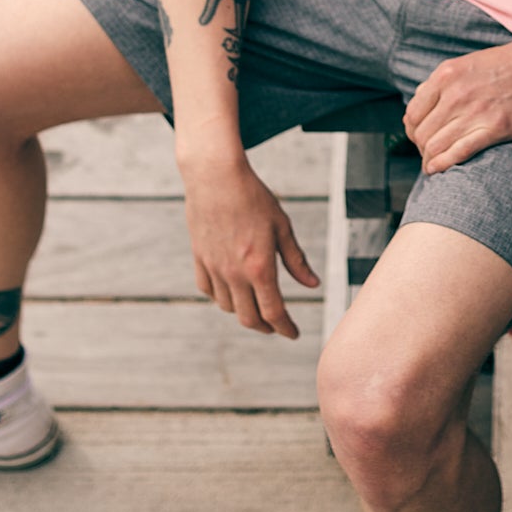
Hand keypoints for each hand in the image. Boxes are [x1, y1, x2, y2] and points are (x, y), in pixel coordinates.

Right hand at [179, 157, 318, 337]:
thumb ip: (296, 260)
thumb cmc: (253, 197)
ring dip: (244, 313)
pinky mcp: (199, 258)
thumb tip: (313, 285)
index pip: (274, 312)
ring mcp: (214, 268)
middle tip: (277, 326)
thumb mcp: (282, 227)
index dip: (285, 328)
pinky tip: (231, 291)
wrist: (216, 177)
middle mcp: (234, 274)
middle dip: (266, 328)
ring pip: (228, 307)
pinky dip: (221, 297)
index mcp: (259, 267)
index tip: (293, 333)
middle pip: (249, 318)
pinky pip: (208, 290)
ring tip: (256, 306)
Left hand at [403, 38, 511, 173]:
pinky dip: (444, 164)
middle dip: (420, 149)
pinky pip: (459, 152)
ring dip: (429, 161)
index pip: (412, 114)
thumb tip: (419, 98)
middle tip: (427, 155)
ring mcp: (475, 112)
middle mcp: (455, 94)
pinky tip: (439, 169)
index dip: (412, 131)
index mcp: (445, 76)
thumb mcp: (466, 63)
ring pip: (436, 146)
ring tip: (431, 167)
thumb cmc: (509, 63)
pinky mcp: (496, 128)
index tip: (419, 139)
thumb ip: (442, 81)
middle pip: (421, 134)